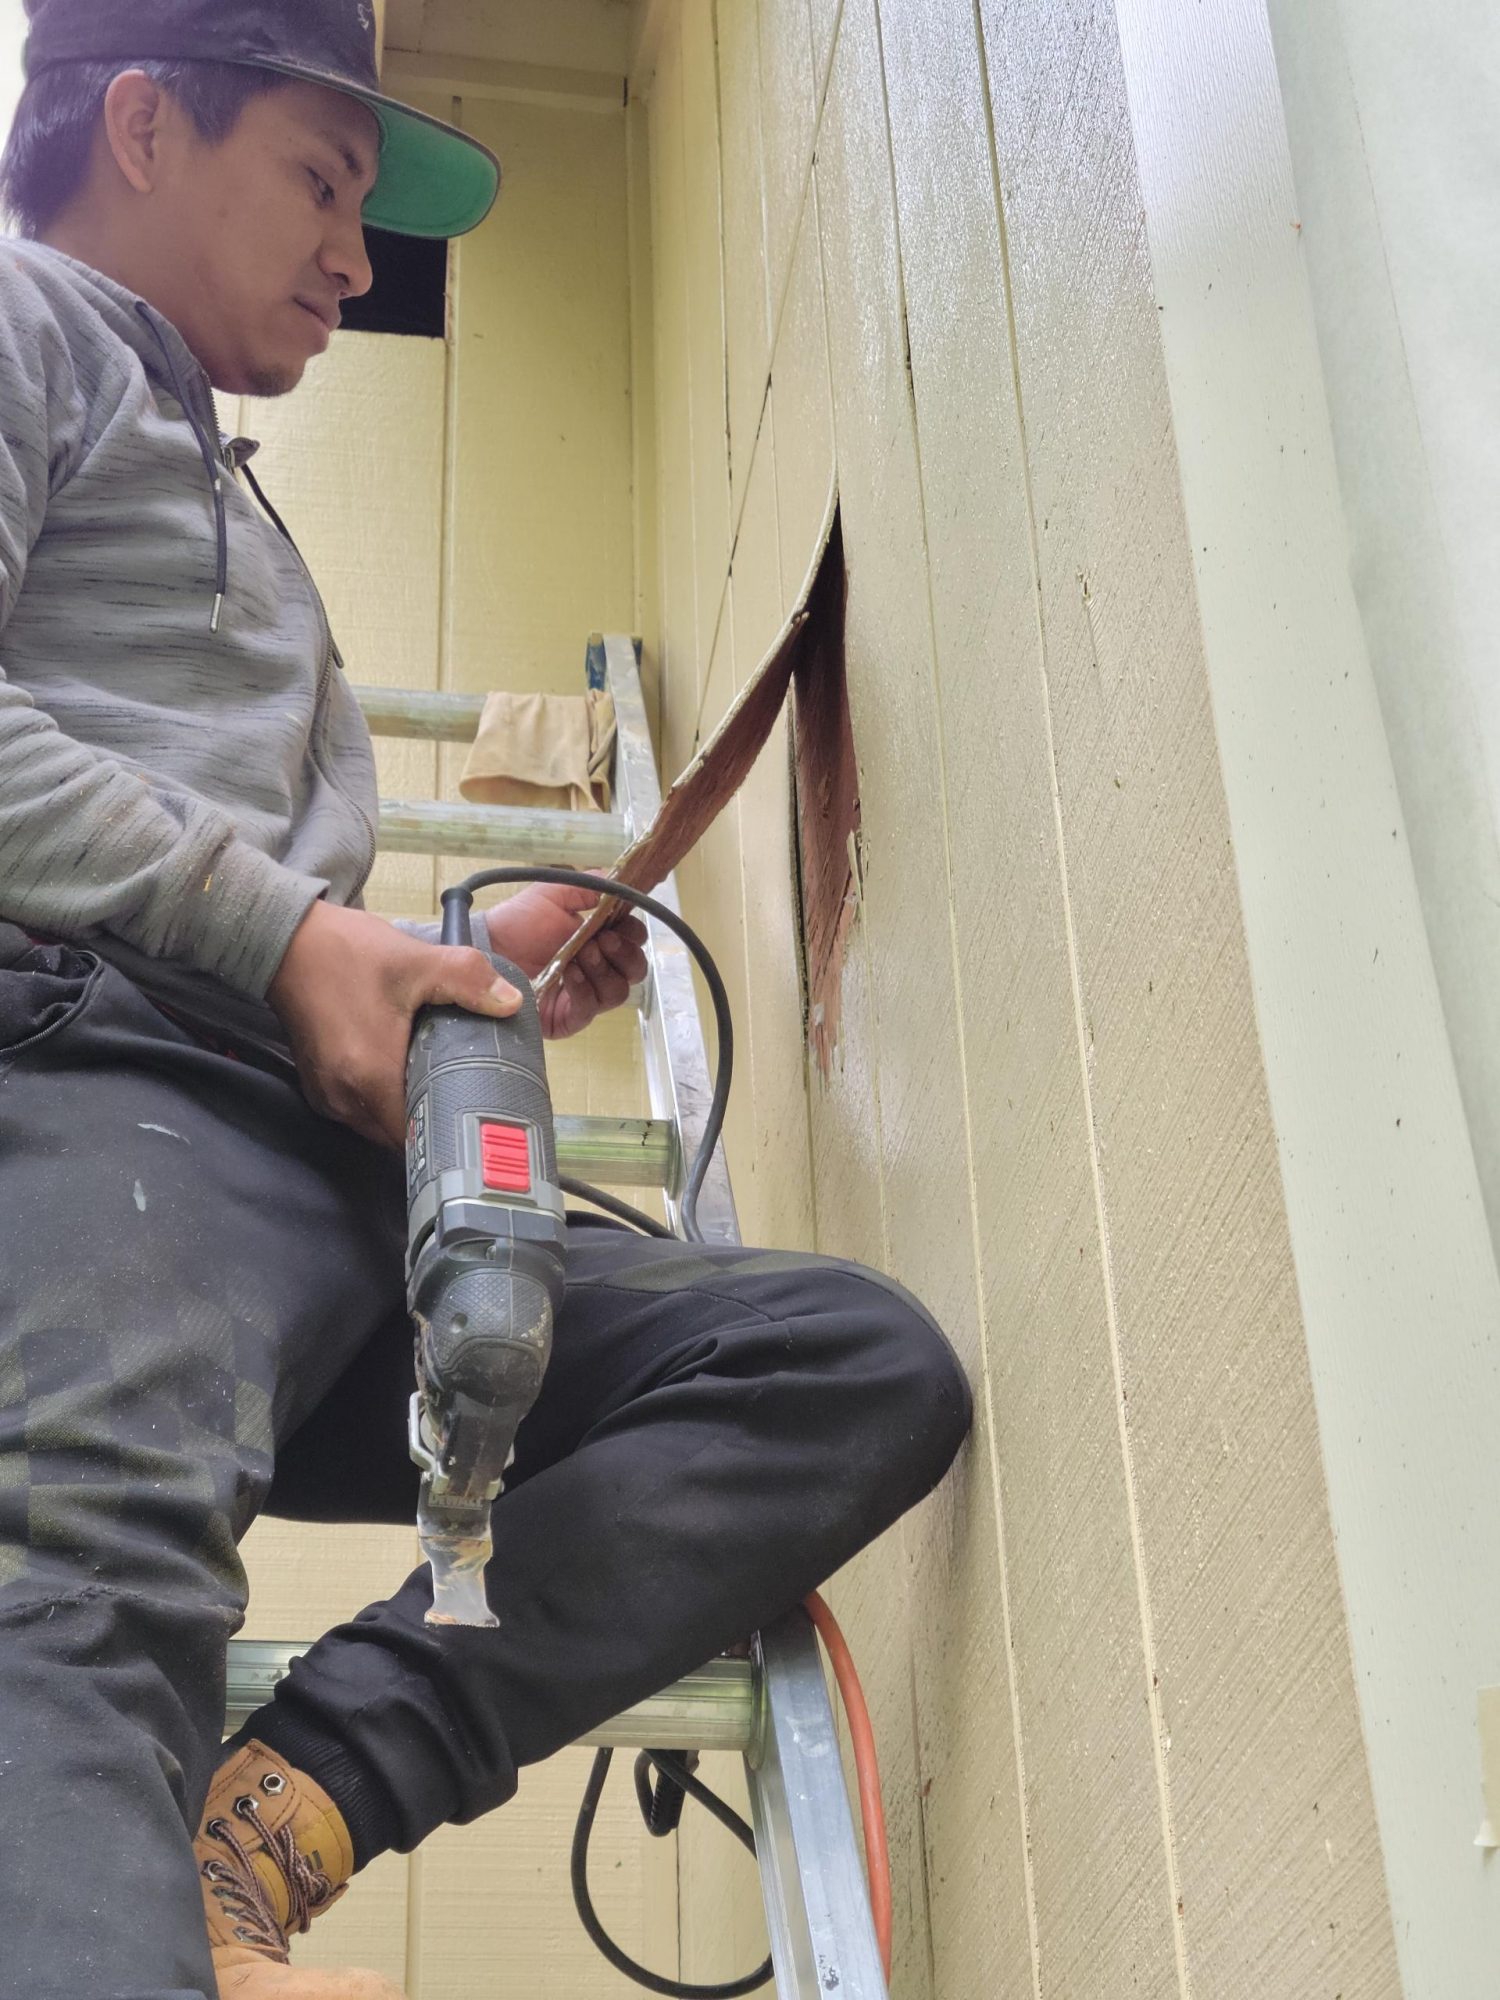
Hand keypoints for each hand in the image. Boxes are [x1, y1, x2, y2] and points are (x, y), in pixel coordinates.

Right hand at [268, 900, 521, 1146]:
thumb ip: (468, 981)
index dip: (448, 1130)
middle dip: (431, 1122)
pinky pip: (359, 1110)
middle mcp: (345, 1098)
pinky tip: (406, 1074)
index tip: (476, 1117)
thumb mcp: (416, 961)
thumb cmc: (346, 953)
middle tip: (467, 1099)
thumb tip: (511, 1002)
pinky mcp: (319, 1084)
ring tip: (441, 1086)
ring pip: (378, 1126)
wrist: (284, 941)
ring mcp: (327, 1094)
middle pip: (399, 1137)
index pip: (416, 1137)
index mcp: (371, 1077)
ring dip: (406, 1112)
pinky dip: (384, 1101)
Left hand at [484, 883, 647, 1039]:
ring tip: (582, 954)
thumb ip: (589, 886)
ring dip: (604, 970)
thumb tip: (620, 881)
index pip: (633, 943)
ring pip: (617, 992)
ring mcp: (584, 996)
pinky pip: (589, 1010)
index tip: (619, 923)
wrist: (487, 946)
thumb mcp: (554, 894)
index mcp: (599, 940)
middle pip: (634, 971)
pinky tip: (570, 973)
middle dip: (624, 954)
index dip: (633, 934)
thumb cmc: (518, 921)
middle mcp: (597, 970)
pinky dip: (584, 989)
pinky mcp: (566, 1018)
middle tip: (603, 939)